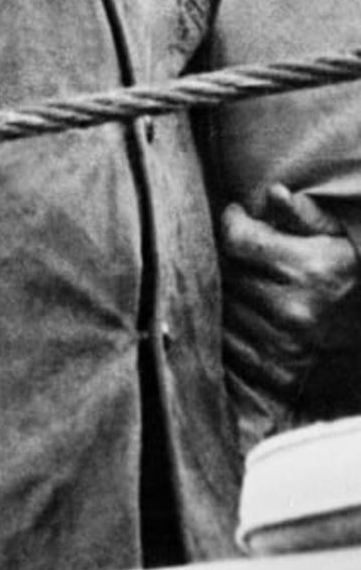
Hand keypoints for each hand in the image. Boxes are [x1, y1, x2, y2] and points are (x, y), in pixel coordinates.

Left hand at [221, 185, 360, 400]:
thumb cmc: (355, 279)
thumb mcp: (341, 240)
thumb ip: (305, 216)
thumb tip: (274, 193)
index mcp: (308, 269)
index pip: (234, 238)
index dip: (233, 222)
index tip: (239, 218)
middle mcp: (292, 309)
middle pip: (223, 270)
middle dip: (230, 256)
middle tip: (245, 252)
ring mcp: (282, 346)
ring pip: (221, 306)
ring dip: (227, 291)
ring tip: (250, 283)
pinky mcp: (275, 376)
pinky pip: (227, 343)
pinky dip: (231, 327)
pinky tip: (250, 316)